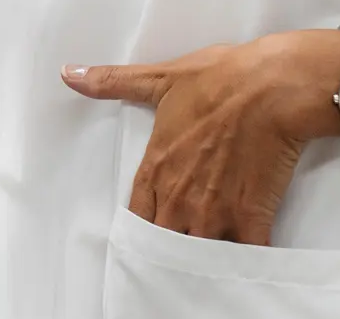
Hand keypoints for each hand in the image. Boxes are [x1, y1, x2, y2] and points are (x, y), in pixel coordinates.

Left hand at [64, 31, 339, 244]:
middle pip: (163, 241)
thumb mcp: (158, 79)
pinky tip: (242, 267)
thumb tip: (69, 73)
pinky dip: (242, 265)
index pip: (136, 214)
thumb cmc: (217, 80)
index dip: (140, 228)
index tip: (144, 236)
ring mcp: (214, 210)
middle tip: (173, 256)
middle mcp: (179, 196)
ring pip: (197, 255)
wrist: (270, 88)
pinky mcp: (251, 217)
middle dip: (167, 249)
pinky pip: (243, 257)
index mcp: (156, 167)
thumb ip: (112, 83)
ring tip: (202, 267)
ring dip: (198, 261)